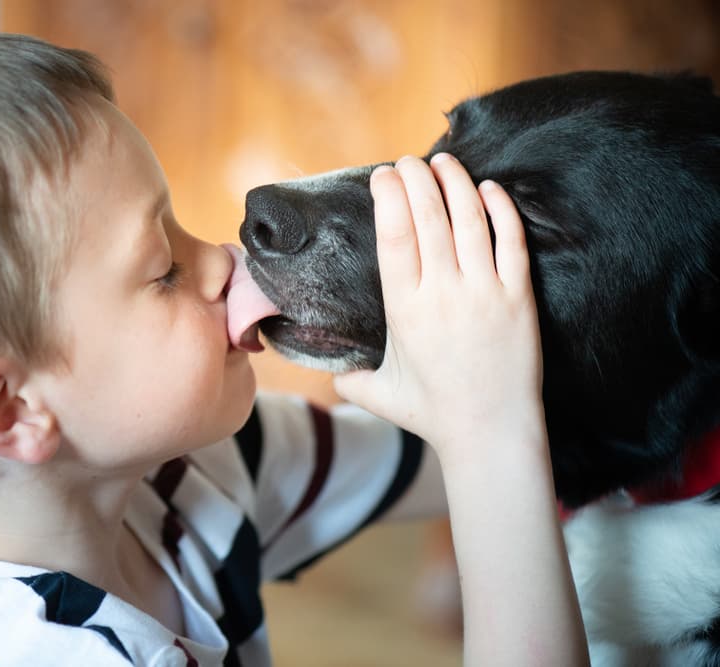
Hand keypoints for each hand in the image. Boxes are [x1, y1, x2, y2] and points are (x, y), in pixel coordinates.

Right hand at [333, 154, 542, 462]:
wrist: (490, 432)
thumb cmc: (432, 414)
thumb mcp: (377, 394)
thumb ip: (348, 376)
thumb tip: (327, 366)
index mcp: (404, 309)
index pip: (394, 235)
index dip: (389, 197)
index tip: (383, 175)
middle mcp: (443, 293)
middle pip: (429, 217)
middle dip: (416, 179)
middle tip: (408, 161)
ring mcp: (484, 293)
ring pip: (469, 220)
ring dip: (455, 183)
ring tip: (444, 161)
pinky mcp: (518, 298)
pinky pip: (511, 241)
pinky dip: (500, 209)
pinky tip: (488, 188)